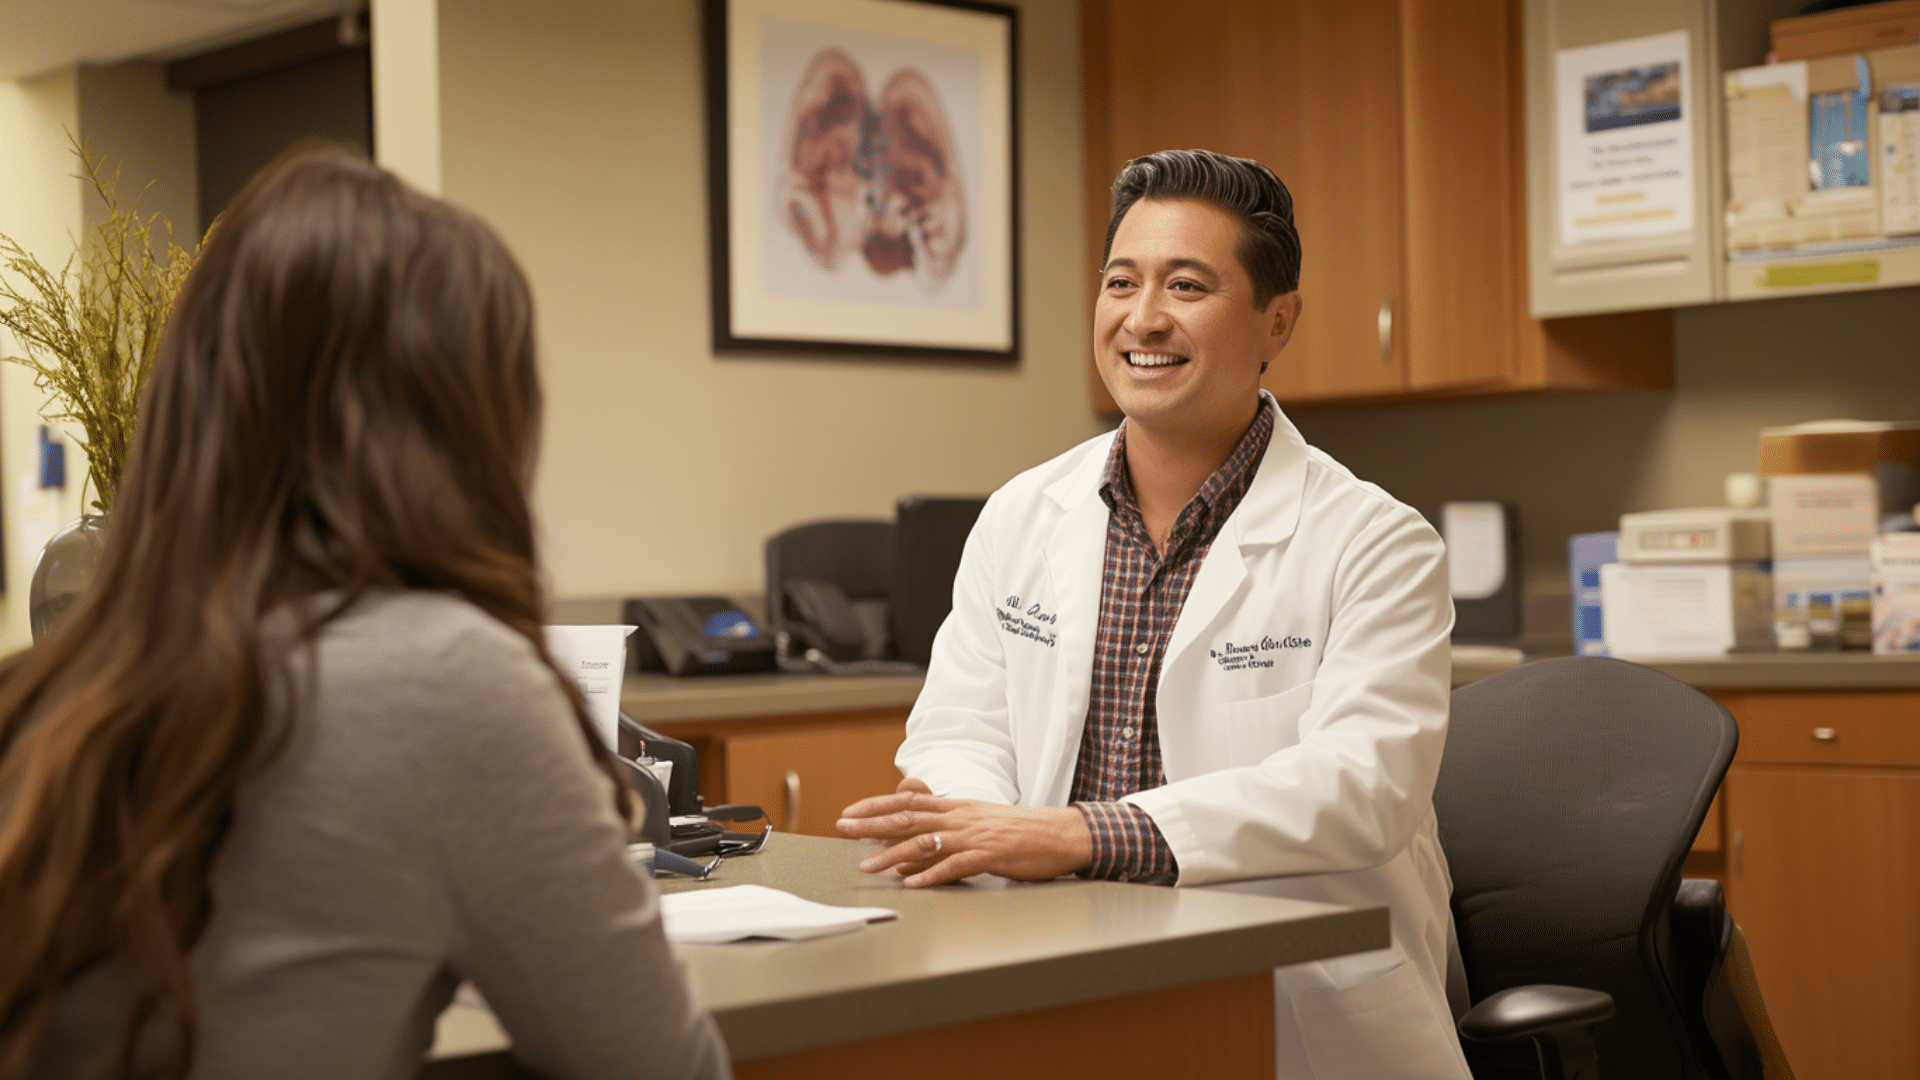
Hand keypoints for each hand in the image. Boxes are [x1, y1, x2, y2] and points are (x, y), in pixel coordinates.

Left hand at [836, 778, 1091, 887]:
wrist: (1059, 833)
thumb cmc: (1019, 830)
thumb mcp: (978, 816)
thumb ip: (947, 817)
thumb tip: (915, 826)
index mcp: (956, 807)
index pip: (908, 802)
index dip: (876, 806)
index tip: (850, 812)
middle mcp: (960, 818)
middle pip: (908, 818)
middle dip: (871, 824)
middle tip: (843, 829)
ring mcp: (974, 837)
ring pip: (925, 843)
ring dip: (892, 854)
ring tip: (867, 866)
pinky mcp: (990, 856)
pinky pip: (955, 866)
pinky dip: (931, 875)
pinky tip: (913, 885)